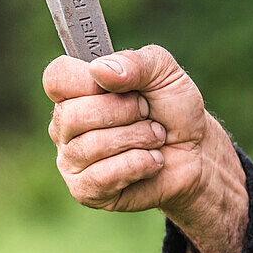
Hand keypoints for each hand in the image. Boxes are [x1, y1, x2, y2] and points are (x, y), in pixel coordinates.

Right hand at [42, 46, 248, 252]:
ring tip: (154, 139)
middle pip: (72, 115)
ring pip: (90, 146)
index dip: (86, 81)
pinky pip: (103, 177)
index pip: (56, 78)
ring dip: (138, 139)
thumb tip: (99, 70)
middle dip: (125, 113)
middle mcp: (64, 125)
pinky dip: (138, 165)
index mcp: (74, 91)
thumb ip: (135, 62)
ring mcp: (70, 159)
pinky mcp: (84, 190)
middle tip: (146, 115)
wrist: (196, 152)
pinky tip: (151, 162)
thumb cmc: (172, 109)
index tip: (119, 85)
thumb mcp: (164, 72)